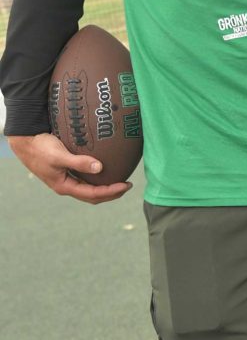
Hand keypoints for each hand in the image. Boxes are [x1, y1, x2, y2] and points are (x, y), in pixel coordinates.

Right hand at [8, 133, 132, 204]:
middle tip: (128, 185)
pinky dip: (98, 178)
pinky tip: (106, 170)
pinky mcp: (67, 172)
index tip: (126, 184)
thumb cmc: (41, 148)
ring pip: (90, 189)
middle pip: (93, 196)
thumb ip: (78, 162)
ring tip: (120, 180)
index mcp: (65, 186)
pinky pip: (86, 180)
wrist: (26, 143)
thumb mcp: (60, 155)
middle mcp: (67, 186)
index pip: (93, 194)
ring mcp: (67, 180)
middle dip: (112, 193)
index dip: (111, 192)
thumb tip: (100, 167)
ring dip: (106, 188)